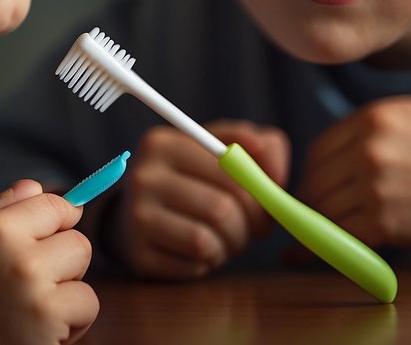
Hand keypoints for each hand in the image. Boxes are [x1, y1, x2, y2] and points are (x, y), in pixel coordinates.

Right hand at [0, 179, 97, 344]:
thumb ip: (2, 211)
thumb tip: (34, 186)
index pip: (56, 205)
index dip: (59, 221)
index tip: (51, 236)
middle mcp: (18, 254)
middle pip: (78, 242)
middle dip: (64, 262)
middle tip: (32, 283)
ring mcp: (35, 288)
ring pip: (84, 275)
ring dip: (69, 292)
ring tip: (34, 306)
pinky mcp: (50, 320)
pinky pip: (87, 306)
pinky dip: (72, 321)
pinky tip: (41, 327)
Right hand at [107, 119, 289, 279]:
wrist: (137, 214)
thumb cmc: (192, 176)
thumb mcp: (222, 147)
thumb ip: (260, 145)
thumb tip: (274, 171)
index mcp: (163, 143)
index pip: (229, 168)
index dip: (258, 191)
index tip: (266, 203)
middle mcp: (142, 177)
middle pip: (220, 209)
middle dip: (248, 225)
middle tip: (253, 229)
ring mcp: (136, 218)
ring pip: (206, 241)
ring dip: (229, 246)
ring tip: (226, 238)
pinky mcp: (138, 256)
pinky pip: (193, 267)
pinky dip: (208, 263)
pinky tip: (202, 251)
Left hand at [294, 95, 410, 252]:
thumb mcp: (404, 117)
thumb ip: (361, 130)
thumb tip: (317, 160)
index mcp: (372, 119)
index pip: (318, 151)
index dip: (312, 173)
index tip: (316, 186)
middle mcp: (370, 150)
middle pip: (316, 183)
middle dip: (313, 201)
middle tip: (317, 214)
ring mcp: (376, 187)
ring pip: (324, 211)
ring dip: (321, 225)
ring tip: (326, 230)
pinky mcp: (385, 222)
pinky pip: (341, 236)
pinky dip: (328, 246)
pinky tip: (317, 250)